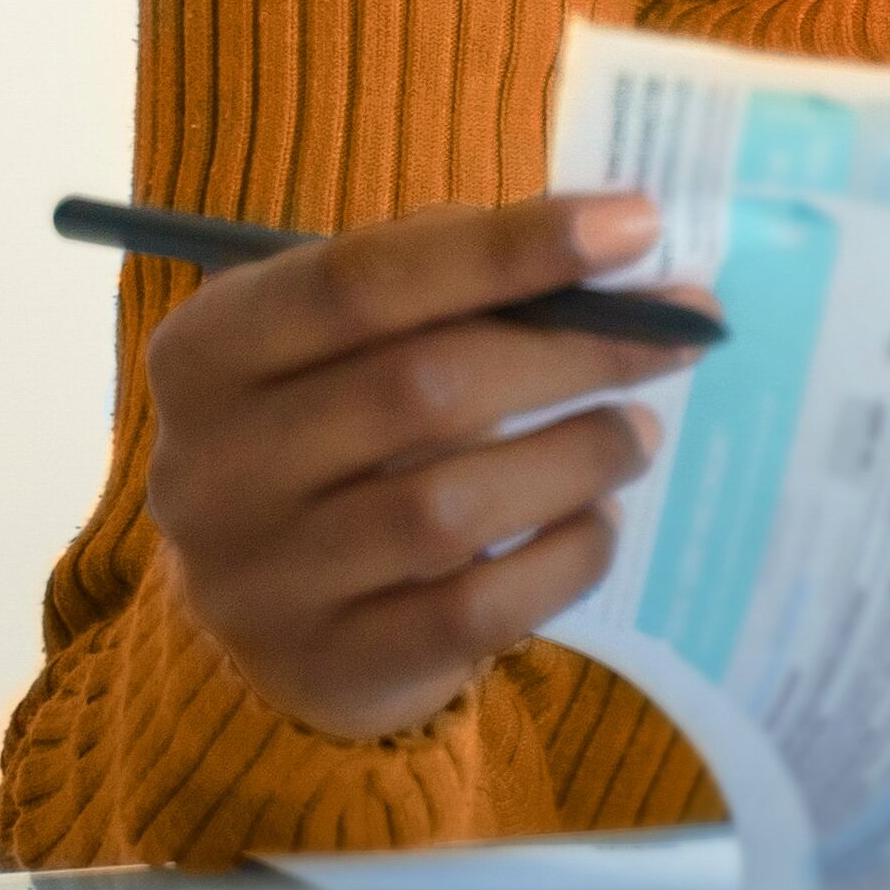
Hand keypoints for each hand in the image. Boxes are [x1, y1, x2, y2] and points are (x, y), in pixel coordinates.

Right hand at [136, 193, 702, 742]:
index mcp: (209, 351)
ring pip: (451, 508)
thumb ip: (448, 284)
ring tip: (638, 431)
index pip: (361, 280)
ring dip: (580, 456)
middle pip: (421, 387)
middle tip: (680, 331)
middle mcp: (211, 468)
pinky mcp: (328, 667)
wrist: (276, 611)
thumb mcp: (354, 342)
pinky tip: (601, 518)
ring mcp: (259, 582)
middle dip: (579, 350)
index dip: (508, 247)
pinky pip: (477, 610)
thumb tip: (615, 241)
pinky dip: (566, 555)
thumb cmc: (341, 430)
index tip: (637, 222)